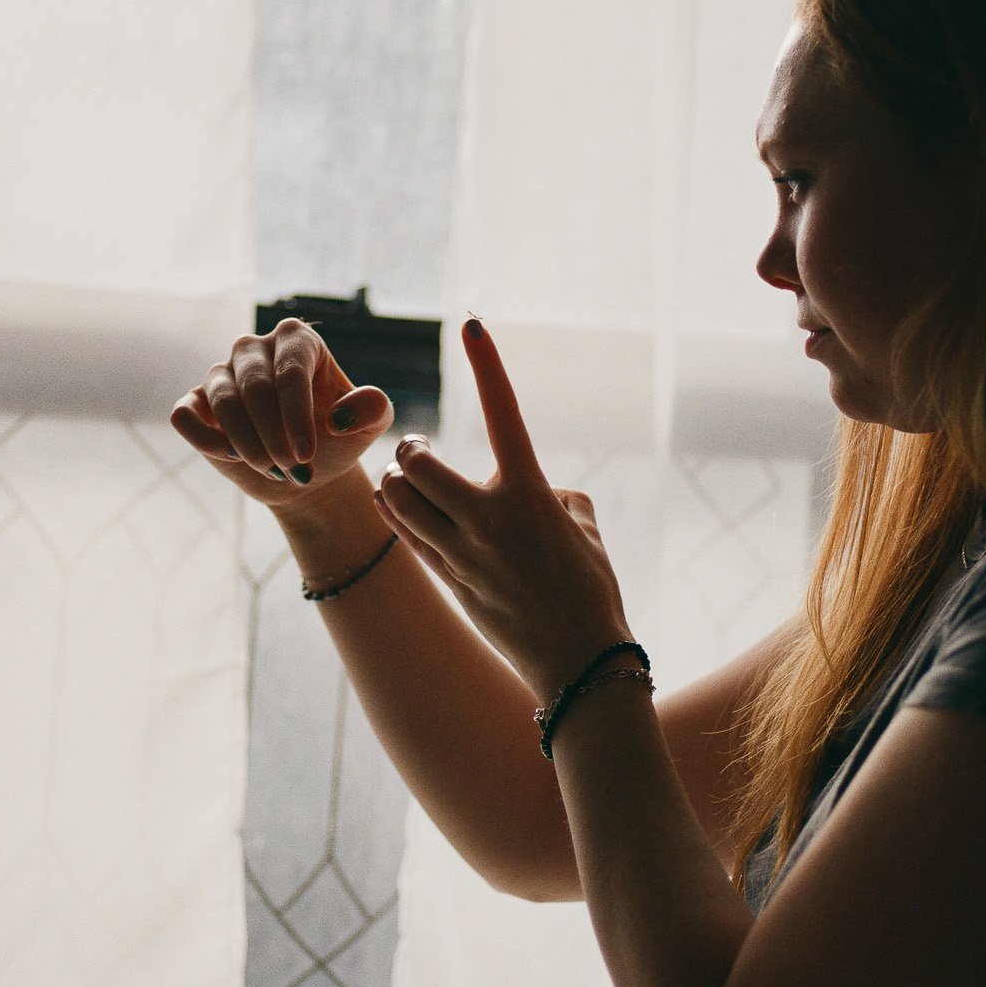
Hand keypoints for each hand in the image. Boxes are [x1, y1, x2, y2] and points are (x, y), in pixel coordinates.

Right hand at [170, 318, 394, 511]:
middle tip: (295, 469)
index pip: (291, 370)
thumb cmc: (338, 439)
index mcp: (297, 340)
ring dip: (247, 443)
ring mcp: (221, 373)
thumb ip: (373, 409)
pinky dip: (205, 438)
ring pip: (222, 400)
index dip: (296, 415)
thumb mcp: (371, 426)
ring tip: (273, 470)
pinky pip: (184, 414)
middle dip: (274, 435)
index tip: (306, 454)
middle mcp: (255, 348)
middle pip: (255, 386)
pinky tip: (233, 457)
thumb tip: (339, 415)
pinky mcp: (195, 403)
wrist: (304, 470)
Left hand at [374, 319, 634, 705]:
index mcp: (530, 493)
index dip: (487, 364)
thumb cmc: (591, 591)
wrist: (579, 662)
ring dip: (395, 483)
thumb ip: (556, 496)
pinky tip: (395, 506)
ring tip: (404, 482)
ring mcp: (463, 553)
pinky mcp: (448, 582)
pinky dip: (394, 514)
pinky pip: (404, 536)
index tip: (472, 324)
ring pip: (400, 500)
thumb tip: (539, 491)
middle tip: (416, 451)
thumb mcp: (584, 530)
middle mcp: (490, 518)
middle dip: (411, 450)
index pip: (503, 413)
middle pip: (419, 463)